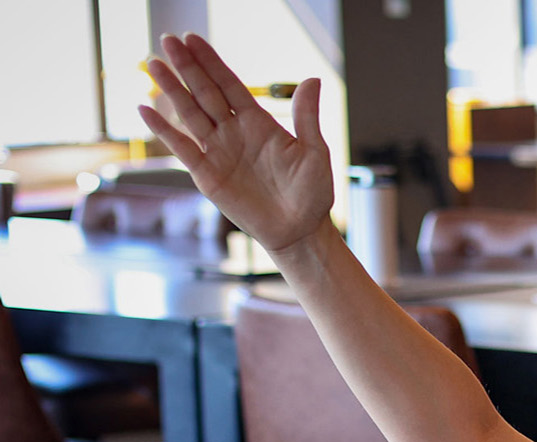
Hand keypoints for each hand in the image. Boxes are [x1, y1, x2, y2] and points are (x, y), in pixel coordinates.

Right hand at [139, 33, 333, 254]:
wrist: (300, 231)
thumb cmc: (312, 194)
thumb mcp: (315, 152)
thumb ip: (307, 117)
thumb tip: (313, 79)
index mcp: (259, 123)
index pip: (230, 85)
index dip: (211, 62)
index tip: (192, 39)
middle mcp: (234, 132)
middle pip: (205, 93)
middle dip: (187, 67)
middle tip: (167, 40)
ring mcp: (218, 151)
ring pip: (190, 114)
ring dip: (172, 90)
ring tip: (154, 64)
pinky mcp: (207, 174)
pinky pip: (182, 148)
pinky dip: (164, 130)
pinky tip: (145, 109)